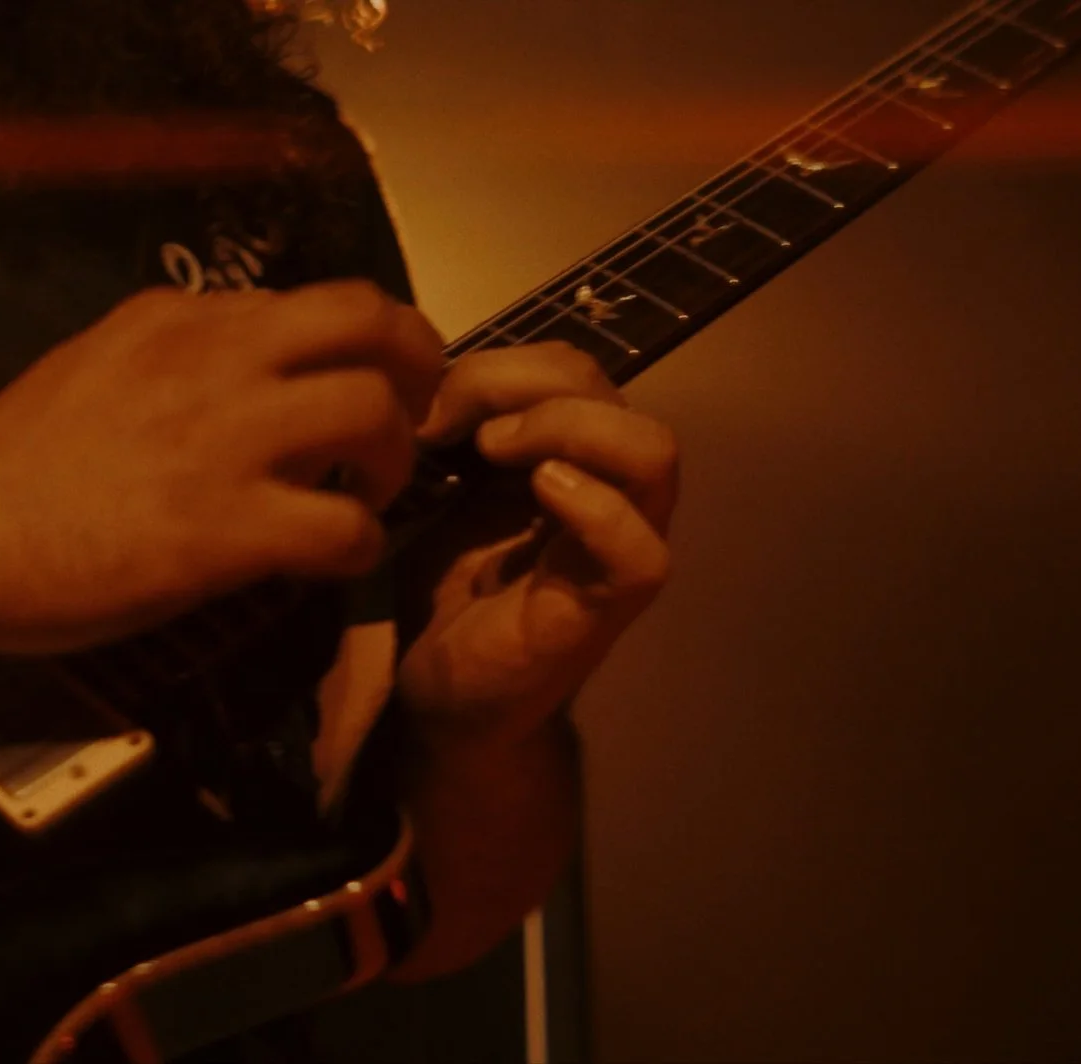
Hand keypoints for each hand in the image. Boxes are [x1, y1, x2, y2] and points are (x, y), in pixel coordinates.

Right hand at [0, 281, 443, 654]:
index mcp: (180, 319)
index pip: (310, 301)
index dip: (359, 343)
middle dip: (417, 362)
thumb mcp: (98, 363)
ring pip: (373, 412)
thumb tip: (244, 373)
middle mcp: (214, 359)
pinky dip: (362, 544)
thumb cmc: (13, 463)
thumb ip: (176, 358)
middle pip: (368, 319)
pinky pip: (345, 526)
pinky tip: (336, 559)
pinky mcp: (226, 529)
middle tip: (416, 411)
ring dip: (395, 457)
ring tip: (370, 492)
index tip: (362, 381)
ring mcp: (224, 441)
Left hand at [396, 342, 678, 748]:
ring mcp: (620, 547)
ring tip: (494, 451)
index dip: (503, 365)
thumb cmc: (445, 591)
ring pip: (651, 452)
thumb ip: (455, 431)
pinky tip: (539, 492)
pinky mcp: (608, 606)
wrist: (439, 695)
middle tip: (451, 423)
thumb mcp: (442, 492)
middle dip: (523, 384)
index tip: (430, 401)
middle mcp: (611, 492)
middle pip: (610, 392)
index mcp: (574, 458)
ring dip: (567, 428)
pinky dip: (595, 507)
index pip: (573, 370)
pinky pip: (640, 549)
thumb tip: (430, 378)